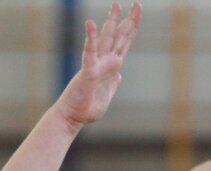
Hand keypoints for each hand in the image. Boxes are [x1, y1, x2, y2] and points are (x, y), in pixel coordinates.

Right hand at [54, 2, 142, 128]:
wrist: (73, 118)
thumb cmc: (87, 108)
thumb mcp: (107, 94)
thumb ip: (113, 83)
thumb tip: (119, 76)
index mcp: (112, 66)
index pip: (124, 42)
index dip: (132, 26)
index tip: (137, 11)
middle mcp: (105, 62)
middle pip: (119, 36)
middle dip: (129, 19)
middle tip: (137, 2)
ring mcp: (96, 65)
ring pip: (106, 39)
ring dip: (111, 22)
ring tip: (116, 5)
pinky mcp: (88, 72)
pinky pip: (90, 53)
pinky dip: (90, 38)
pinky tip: (90, 24)